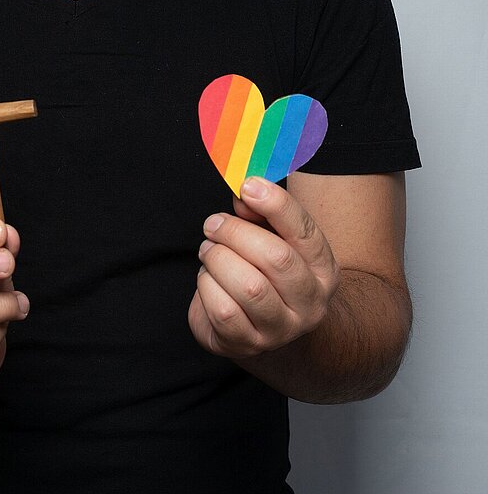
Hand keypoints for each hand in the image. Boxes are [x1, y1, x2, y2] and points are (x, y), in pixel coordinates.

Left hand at [189, 177, 339, 357]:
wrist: (266, 329)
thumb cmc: (266, 274)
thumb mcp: (271, 240)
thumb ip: (260, 215)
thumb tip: (245, 194)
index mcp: (323, 269)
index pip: (304, 232)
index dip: (276, 204)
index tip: (248, 186)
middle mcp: (310, 303)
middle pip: (275, 258)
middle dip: (235, 233)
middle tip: (213, 225)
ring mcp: (281, 329)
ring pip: (248, 287)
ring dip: (217, 260)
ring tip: (209, 252)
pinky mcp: (247, 344)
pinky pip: (222, 311)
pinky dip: (206, 287)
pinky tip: (208, 279)